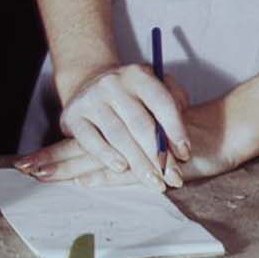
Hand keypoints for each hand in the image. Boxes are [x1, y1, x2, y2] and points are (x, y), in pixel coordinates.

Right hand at [18, 65, 191, 190]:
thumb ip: (175, 101)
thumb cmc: (133, 95)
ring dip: (139, 163)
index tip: (185, 154)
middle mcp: (113, 83)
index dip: (176, 130)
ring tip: (155, 183)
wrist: (90, 84)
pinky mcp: (73, 116)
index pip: (161, 102)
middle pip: (141, 124)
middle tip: (174, 179)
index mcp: (138, 75)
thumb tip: (180, 134)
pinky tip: (121, 168)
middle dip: (160, 156)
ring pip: (118, 136)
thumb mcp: (155, 86)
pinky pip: (91, 140)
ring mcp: (91, 99)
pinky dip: (106, 156)